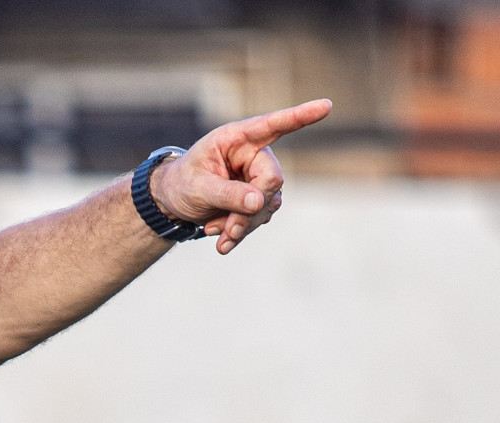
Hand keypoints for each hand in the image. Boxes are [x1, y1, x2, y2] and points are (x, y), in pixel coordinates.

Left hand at [147, 99, 331, 254]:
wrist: (173, 202)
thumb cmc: (182, 184)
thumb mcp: (197, 188)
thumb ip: (227, 194)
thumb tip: (259, 202)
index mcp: (237, 138)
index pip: (274, 124)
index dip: (301, 116)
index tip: (326, 105)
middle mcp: (254, 153)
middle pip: (272, 181)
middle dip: (250, 210)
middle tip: (227, 232)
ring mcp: (259, 176)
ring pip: (268, 204)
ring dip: (243, 225)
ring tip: (214, 233)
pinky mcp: (259, 197)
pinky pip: (260, 217)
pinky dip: (241, 231)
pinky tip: (221, 240)